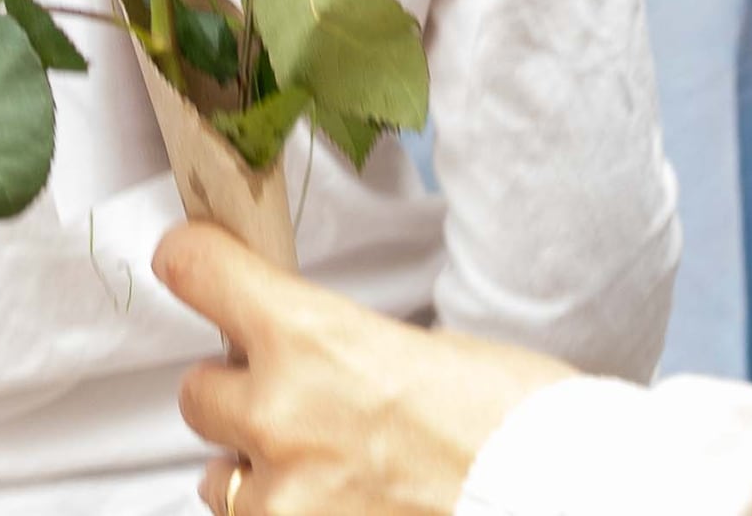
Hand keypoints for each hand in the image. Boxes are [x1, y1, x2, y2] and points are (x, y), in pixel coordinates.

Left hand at [161, 222, 574, 515]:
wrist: (559, 496)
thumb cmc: (522, 427)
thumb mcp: (426, 352)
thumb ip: (346, 352)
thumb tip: (317, 362)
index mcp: (314, 339)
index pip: (200, 271)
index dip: (194, 261)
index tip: (191, 261)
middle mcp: (280, 416)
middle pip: (198, 391)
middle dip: (240, 394)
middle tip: (297, 404)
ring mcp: (283, 499)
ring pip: (218, 479)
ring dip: (258, 471)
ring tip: (326, 474)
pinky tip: (340, 507)